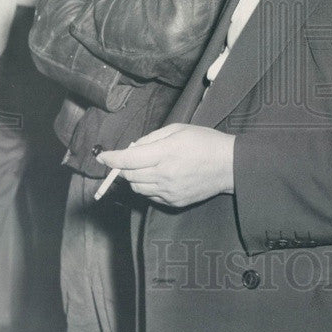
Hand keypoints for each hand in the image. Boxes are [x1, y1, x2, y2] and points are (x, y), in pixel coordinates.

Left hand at [97, 124, 234, 207]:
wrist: (229, 166)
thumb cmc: (205, 142)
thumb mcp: (179, 129)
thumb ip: (152, 138)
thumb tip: (133, 148)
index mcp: (165, 153)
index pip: (128, 160)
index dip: (111, 158)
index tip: (101, 157)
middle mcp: (164, 175)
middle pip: (129, 176)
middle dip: (123, 167)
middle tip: (130, 159)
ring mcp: (169, 191)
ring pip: (137, 188)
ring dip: (135, 178)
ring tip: (148, 167)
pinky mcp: (174, 202)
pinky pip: (150, 196)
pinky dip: (148, 187)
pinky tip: (159, 177)